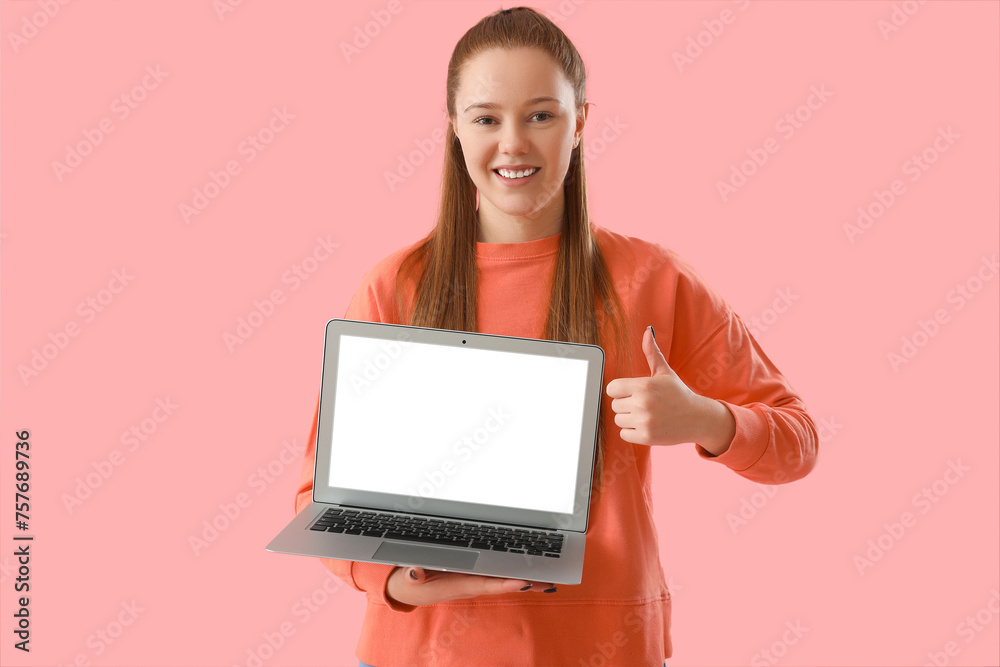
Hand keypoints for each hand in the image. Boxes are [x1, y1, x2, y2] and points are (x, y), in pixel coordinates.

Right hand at [385, 566, 555, 606]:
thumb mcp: (409, 577)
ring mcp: (475, 581)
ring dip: (527, 581)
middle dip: (526, 583)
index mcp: (460, 584)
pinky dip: (517, 576)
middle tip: (550, 582)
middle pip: (504, 584)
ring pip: (505, 581)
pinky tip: (532, 576)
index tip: (525, 581)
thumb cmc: (412, 582)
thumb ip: (413, 574)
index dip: (506, 583)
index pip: (487, 583)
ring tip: (550, 579)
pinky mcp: (475, 578)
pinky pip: (500, 578)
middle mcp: (472, 584)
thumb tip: (414, 573)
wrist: (409, 590)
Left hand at [605, 326, 734, 452]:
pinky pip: (624, 434)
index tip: (631, 392)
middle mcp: (642, 403)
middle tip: (643, 405)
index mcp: (644, 385)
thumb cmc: (678, 394)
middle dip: (626, 405)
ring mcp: (644, 421)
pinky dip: (632, 432)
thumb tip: (647, 331)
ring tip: (646, 415)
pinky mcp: (646, 437)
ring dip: (628, 419)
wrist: (697, 418)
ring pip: (618, 420)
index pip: (611, 388)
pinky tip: (646, 426)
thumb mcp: (665, 372)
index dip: (620, 391)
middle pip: (615, 405)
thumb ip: (652, 353)